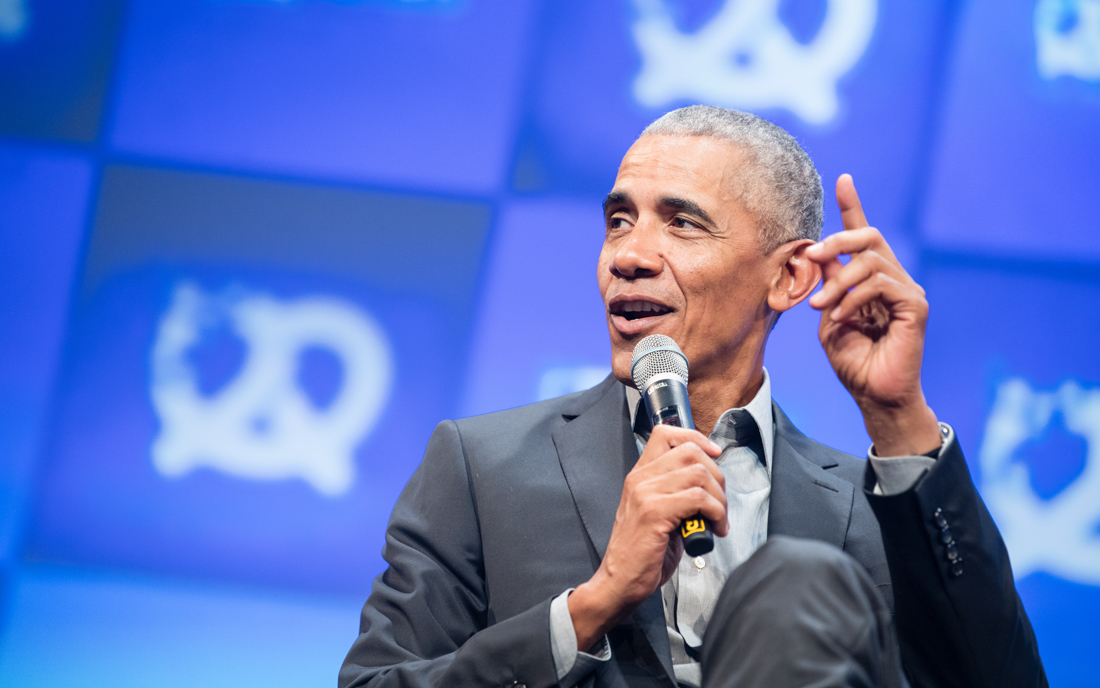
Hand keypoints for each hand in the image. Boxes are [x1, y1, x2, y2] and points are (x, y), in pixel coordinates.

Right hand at [568, 424, 726, 650]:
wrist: (619, 583)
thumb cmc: (642, 554)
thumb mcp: (659, 514)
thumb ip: (678, 493)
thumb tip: (711, 484)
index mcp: (640, 476)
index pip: (666, 434)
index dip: (696, 439)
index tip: (714, 456)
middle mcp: (640, 479)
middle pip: (690, 451)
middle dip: (717, 476)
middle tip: (720, 504)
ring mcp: (645, 494)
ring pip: (699, 473)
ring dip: (720, 498)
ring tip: (720, 520)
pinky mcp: (654, 513)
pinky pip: (698, 498)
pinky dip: (717, 512)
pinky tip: (716, 528)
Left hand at [805, 174, 940, 456]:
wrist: (874, 396)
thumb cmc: (854, 361)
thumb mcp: (829, 317)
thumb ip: (827, 286)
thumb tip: (817, 257)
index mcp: (871, 279)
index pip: (864, 235)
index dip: (853, 206)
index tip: (843, 180)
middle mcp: (893, 278)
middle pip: (869, 236)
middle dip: (837, 240)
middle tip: (811, 256)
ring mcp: (907, 291)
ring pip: (870, 261)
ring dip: (837, 282)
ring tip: (819, 307)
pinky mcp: (916, 306)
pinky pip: (881, 285)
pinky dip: (853, 298)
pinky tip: (841, 317)